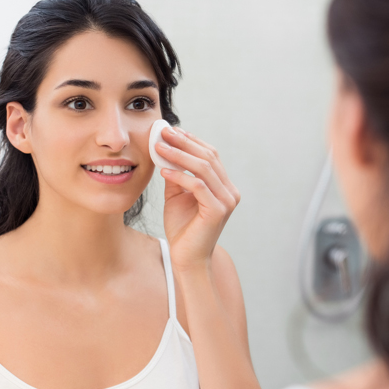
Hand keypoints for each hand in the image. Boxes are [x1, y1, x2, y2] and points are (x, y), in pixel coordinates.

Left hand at [156, 127, 239, 272]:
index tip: (171, 130)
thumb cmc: (182, 228)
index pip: (210, 155)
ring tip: (159, 147)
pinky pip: (198, 186)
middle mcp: (230, 191)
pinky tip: (163, 172)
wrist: (187, 258)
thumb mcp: (177, 196)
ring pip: (203, 168)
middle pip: (208, 157)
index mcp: (223, 185)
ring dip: (179, 155)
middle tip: (164, 132)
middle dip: (184, 142)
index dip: (191, 140)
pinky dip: (179, 176)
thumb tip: (164, 150)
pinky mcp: (218, 211)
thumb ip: (176, 175)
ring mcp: (226, 200)